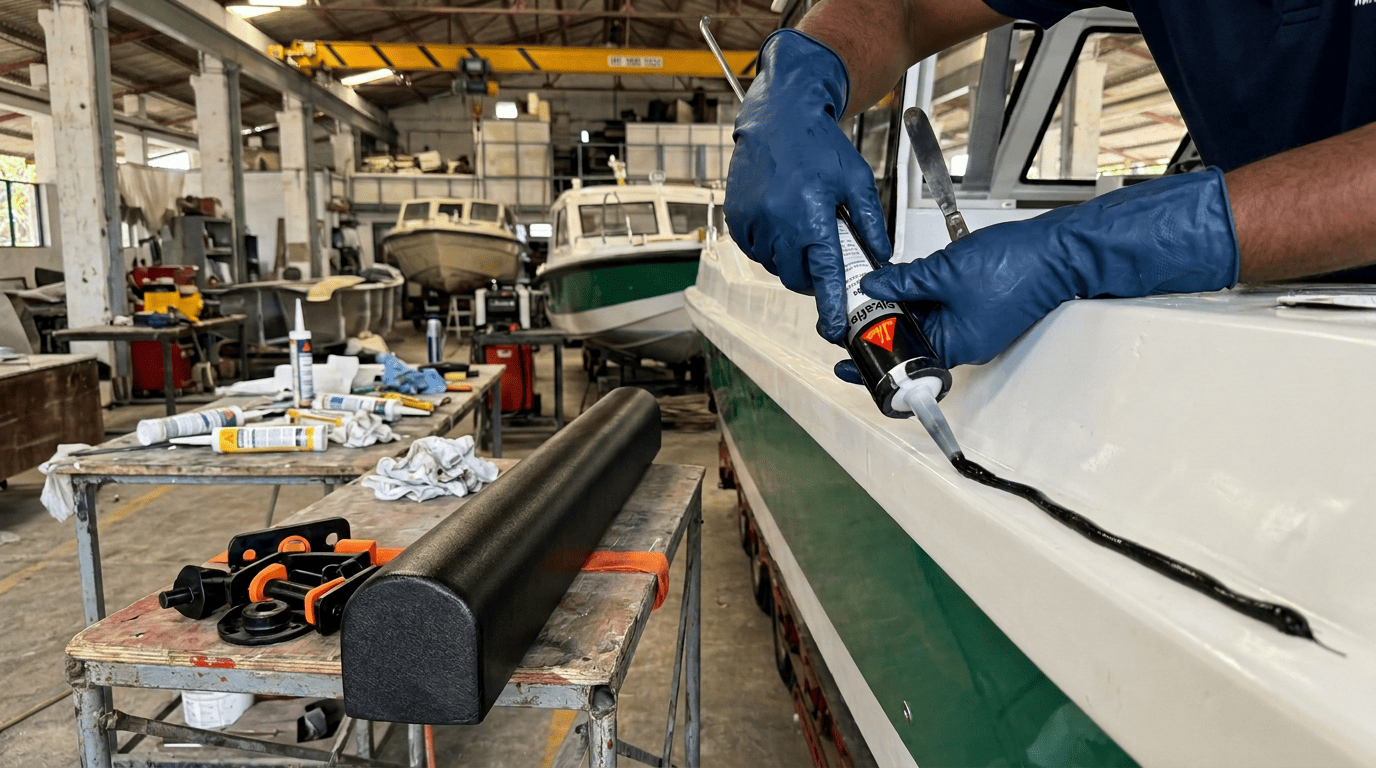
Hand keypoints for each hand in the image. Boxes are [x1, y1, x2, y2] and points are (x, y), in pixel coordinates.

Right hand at [726, 29, 891, 341]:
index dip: (830, 305)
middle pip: (795, 276)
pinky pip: (753, 249)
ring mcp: (753, 220)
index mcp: (811, 214)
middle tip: (821, 261)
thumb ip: (870, 222)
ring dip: (788, 261)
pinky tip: (779, 224)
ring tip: (799, 232)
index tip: (835, 328)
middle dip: (810, 278)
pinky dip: (767, 247)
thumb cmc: (819, 145)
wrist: (779, 117)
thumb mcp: (856, 180)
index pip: (823, 273)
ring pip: (773, 265)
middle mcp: (778, 220)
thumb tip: (882, 257)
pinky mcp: (737, 216)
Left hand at [856, 169, 1239, 367]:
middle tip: (851, 315)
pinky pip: (940, 306)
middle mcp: (964, 341)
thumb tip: (873, 285)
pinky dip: (920, 295)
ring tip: (872, 292)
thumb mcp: (945, 272)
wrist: (1059, 250)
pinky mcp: (978, 305)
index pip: (904, 363)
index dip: (872, 358)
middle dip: (881, 328)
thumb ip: (904, 280)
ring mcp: (972, 324)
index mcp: (958, 346)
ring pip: (923, 322)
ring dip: (899, 307)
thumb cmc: (1017, 266)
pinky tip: (902, 278)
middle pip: (910, 343)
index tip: (845, 358)